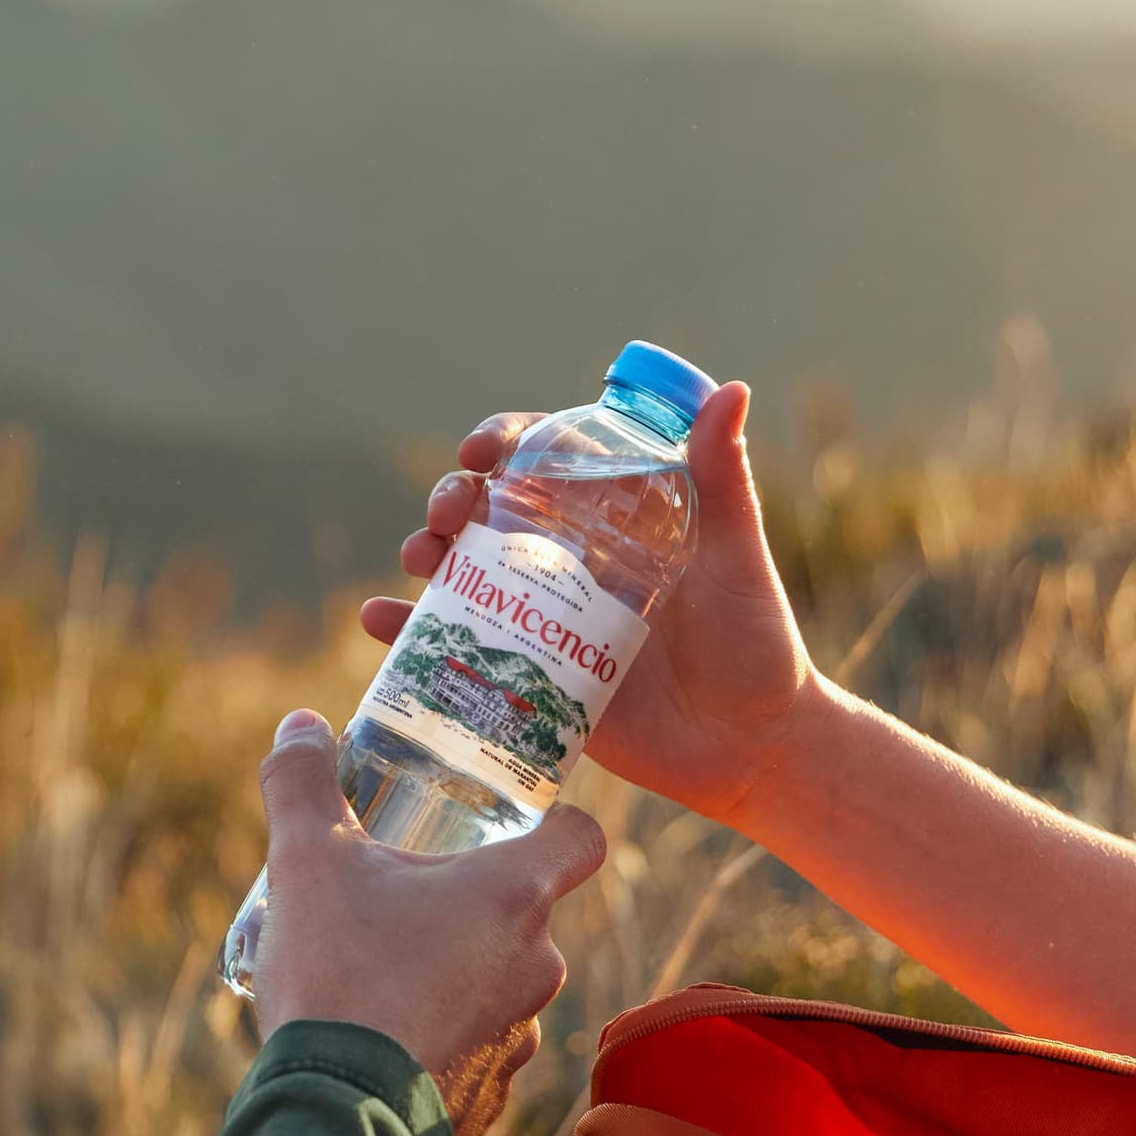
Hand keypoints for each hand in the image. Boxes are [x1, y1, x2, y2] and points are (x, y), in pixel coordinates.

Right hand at [248, 710, 603, 1135]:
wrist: (330, 1113)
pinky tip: (387, 1039)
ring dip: (458, 975)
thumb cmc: (334, 972)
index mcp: (513, 895)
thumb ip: (303, 783)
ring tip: (386, 975)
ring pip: (501, 986)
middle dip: (472, 904)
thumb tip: (300, 723)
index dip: (558, 822)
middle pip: (527, 913)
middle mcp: (538, 965)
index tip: (515, 823)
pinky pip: (478, 1051)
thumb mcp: (306, 861)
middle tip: (407, 899)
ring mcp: (520, 1037)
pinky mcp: (492, 1098)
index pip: (583, 838)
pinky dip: (443, 1040)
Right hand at [365, 381, 819, 832]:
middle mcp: (565, 561)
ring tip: (421, 557)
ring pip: (460, 570)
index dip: (501, 441)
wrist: (750, 746)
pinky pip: (453, 645)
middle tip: (450, 510)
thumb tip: (731, 389)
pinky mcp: (525, 676)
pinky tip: (380, 621)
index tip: (484, 449)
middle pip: (487, 510)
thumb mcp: (737, 554)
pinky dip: (406, 629)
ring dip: (423, 551)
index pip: (542, 458)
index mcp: (608, 518)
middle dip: (451, 496)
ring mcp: (540, 619)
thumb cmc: (755, 642)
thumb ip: (724, 478)